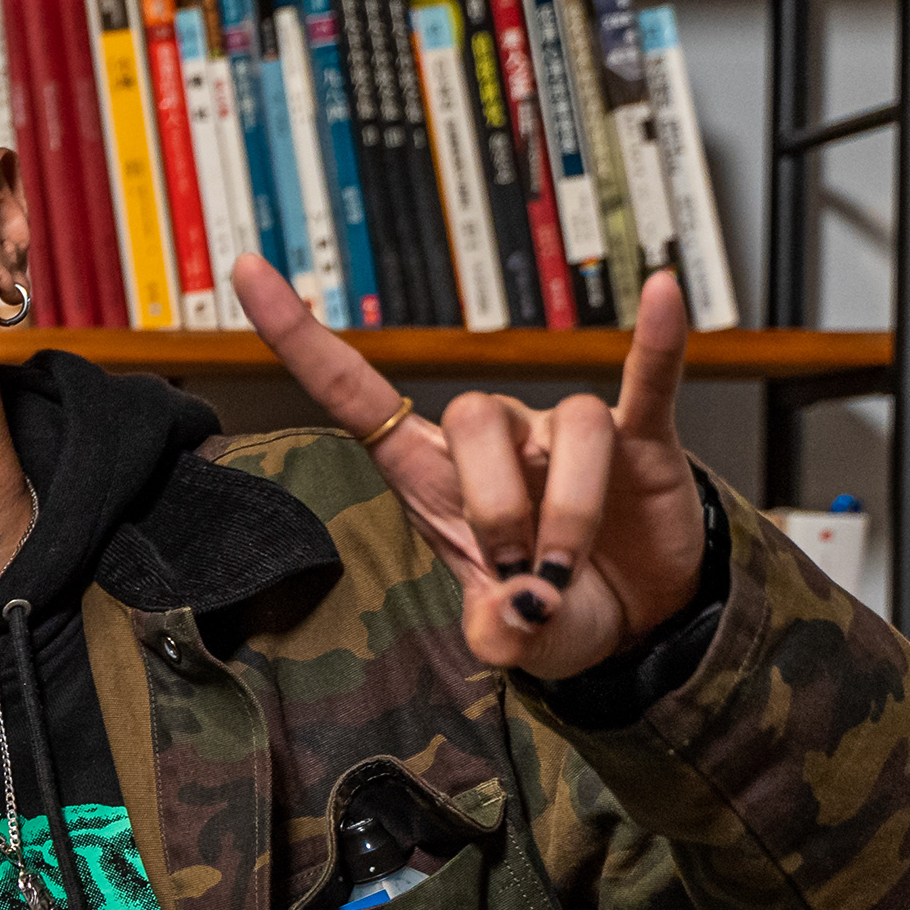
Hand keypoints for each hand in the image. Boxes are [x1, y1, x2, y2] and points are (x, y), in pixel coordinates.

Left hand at [235, 256, 707, 676]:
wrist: (637, 621)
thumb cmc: (554, 613)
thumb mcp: (512, 641)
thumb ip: (499, 634)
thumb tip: (513, 617)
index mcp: (431, 476)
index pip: (352, 391)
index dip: (299, 335)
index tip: (246, 268)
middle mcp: (494, 440)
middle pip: (473, 416)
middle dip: (496, 507)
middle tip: (520, 575)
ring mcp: (564, 433)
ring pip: (567, 427)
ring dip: (568, 510)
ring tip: (566, 569)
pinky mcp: (639, 437)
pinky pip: (648, 377)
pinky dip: (656, 342)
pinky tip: (663, 294)